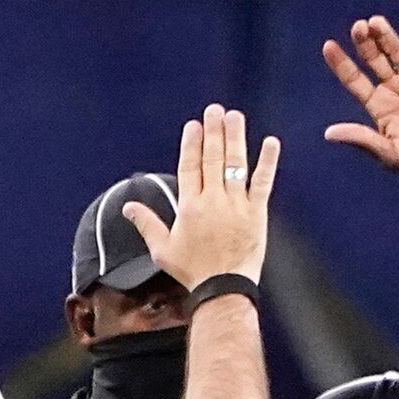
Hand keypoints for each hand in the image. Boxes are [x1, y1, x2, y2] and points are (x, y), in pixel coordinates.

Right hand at [120, 105, 280, 288]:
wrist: (223, 289)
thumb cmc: (192, 271)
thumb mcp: (162, 249)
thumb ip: (147, 223)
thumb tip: (127, 207)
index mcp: (190, 206)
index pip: (190, 166)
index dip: (192, 143)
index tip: (194, 125)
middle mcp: (213, 201)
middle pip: (212, 158)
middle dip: (213, 131)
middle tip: (215, 110)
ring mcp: (237, 205)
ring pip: (236, 164)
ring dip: (235, 138)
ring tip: (235, 116)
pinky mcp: (257, 213)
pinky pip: (263, 183)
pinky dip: (268, 162)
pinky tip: (270, 142)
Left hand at [320, 12, 398, 179]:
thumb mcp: (390, 153)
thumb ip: (363, 139)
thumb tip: (329, 133)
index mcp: (379, 105)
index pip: (354, 79)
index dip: (341, 63)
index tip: (328, 45)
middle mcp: (394, 88)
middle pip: (374, 59)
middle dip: (365, 43)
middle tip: (358, 27)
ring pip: (397, 52)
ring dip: (387, 36)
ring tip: (376, 22)